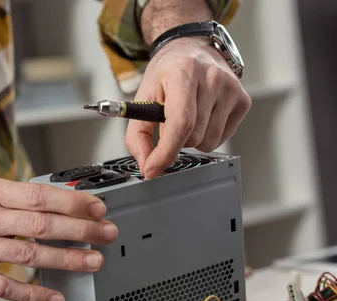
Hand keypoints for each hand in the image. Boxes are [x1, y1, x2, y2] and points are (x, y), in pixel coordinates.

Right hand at [0, 175, 117, 300]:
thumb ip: (7, 193)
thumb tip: (45, 200)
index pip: (39, 196)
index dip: (72, 203)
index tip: (96, 207)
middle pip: (41, 225)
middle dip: (80, 230)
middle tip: (106, 233)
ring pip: (28, 256)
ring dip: (65, 260)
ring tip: (92, 261)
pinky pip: (3, 287)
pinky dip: (32, 293)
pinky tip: (54, 296)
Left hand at [125, 37, 251, 179]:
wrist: (192, 50)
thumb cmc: (167, 74)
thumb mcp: (143, 98)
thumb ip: (137, 134)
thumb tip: (146, 164)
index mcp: (184, 73)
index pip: (180, 123)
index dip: (165, 152)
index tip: (152, 169)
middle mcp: (212, 78)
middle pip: (192, 137)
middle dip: (176, 140)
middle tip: (170, 121)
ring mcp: (232, 89)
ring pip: (208, 142)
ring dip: (192, 139)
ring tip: (188, 116)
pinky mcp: (244, 101)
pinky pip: (221, 139)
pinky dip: (207, 135)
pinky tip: (203, 116)